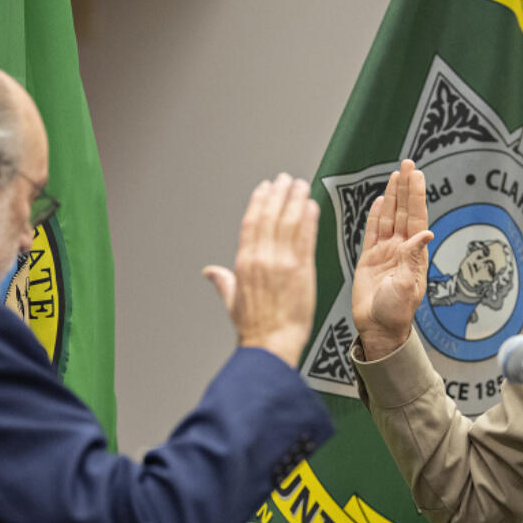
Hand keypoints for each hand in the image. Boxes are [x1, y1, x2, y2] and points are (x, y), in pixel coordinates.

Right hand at [204, 173, 319, 368]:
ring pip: (288, 222)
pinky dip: (309, 219)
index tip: (265, 187)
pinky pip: (305, 238)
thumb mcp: (232, 300)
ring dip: (295, 200)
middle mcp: (261, 258)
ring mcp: (281, 262)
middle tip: (286, 178)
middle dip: (278, 194)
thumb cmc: (254, 326)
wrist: (271, 343)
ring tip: (301, 185)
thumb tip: (210, 272)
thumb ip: (222, 280)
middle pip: (270, 216)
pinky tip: (312, 205)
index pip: (251, 223)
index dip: (258, 202)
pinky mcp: (301, 270)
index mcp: (243, 263)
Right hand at [351, 159, 432, 359]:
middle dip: (406, 188)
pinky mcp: (369, 259)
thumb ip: (414, 258)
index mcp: (413, 254)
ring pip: (389, 217)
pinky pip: (372, 232)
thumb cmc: (396, 312)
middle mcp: (401, 249)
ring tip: (396, 175)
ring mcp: (385, 253)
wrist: (378, 328)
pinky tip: (379, 201)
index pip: (416, 218)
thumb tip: (426, 234)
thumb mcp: (408, 286)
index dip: (416, 195)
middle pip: (404, 211)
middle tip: (408, 163)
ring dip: (392, 197)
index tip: (416, 174)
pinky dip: (375, 215)